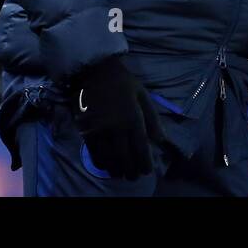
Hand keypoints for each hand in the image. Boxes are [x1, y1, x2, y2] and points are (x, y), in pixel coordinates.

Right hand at [70, 55, 163, 179]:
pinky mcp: (86, 129)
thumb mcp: (143, 95)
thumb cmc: (123, 81)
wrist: (95, 71)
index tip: (147, 171)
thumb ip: (152, 117)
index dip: (144, 162)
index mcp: (133, 118)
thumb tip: (160, 139)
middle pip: (125, 155)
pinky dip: (101, 162)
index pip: (141, 147)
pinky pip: (94, 151)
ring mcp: (100, 129)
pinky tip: (106, 166)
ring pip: (109, 156)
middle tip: (134, 176)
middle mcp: (117, 127)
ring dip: (116, 168)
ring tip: (122, 174)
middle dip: (131, 169)